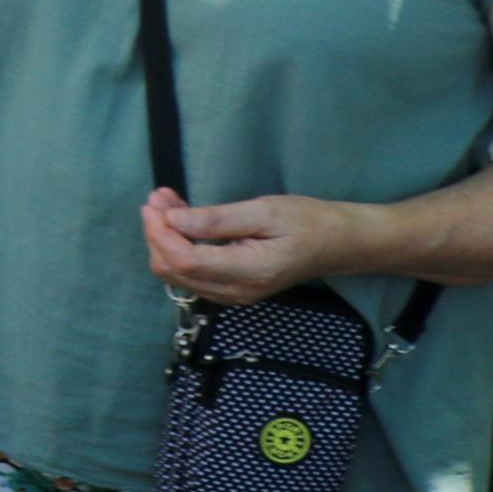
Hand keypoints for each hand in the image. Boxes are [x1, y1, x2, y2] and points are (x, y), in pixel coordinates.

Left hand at [144, 186, 367, 304]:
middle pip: (173, 271)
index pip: (184, 262)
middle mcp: (237, 291)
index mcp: (248, 272)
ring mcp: (233, 294)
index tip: (153, 203)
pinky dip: (177, 246)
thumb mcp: (264, 211)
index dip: (160, 233)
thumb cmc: (308, 222)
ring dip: (164, 238)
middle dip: (157, 233)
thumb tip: (172, 219)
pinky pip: (192, 273)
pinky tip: (181, 219)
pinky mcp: (232, 288)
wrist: (339, 244)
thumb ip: (217, 220)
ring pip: (178, 274)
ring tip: (167, 202)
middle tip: (159, 198)